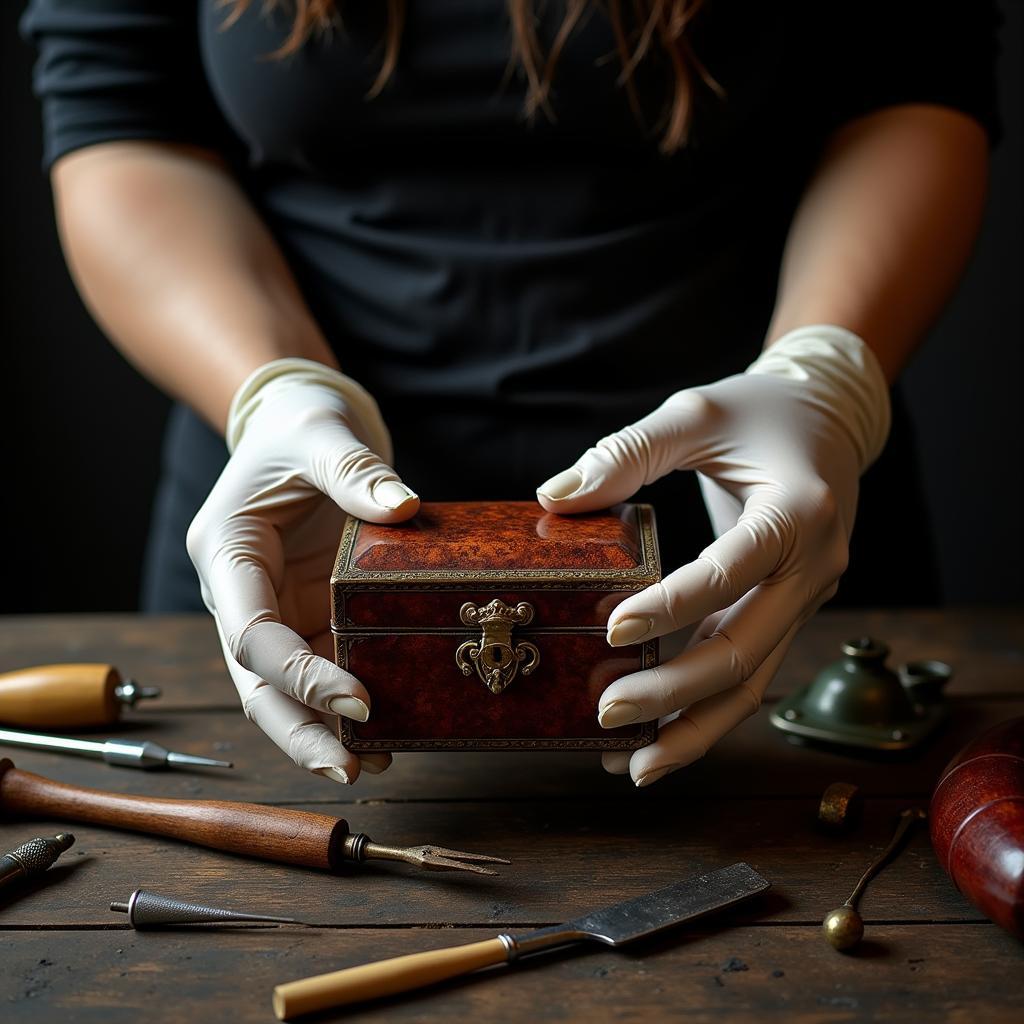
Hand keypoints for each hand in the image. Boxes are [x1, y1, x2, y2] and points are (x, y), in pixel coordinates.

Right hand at [187, 359, 418, 782]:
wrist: (300, 426)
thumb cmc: (299, 428)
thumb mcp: (322, 436)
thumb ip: (355, 471)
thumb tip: (403, 507)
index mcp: (228, 554)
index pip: (250, 633)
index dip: (299, 675)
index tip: (359, 699)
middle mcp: (244, 594)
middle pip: (259, 682)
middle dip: (300, 732)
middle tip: (352, 771)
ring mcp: (278, 610)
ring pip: (289, 689)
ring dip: (327, 728)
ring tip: (384, 760)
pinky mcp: (311, 614)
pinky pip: (326, 665)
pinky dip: (350, 699)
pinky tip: (392, 725)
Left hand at [536, 326, 889, 785]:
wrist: (828, 422)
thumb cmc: (760, 410)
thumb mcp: (695, 412)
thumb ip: (627, 452)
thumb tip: (554, 497)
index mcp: (800, 511)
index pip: (734, 570)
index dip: (675, 605)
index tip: (614, 629)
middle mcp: (813, 567)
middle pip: (745, 649)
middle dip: (674, 690)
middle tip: (605, 712)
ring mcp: (803, 599)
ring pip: (751, 682)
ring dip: (691, 726)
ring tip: (629, 763)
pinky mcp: (782, 614)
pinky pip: (744, 673)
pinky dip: (701, 712)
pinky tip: (655, 742)